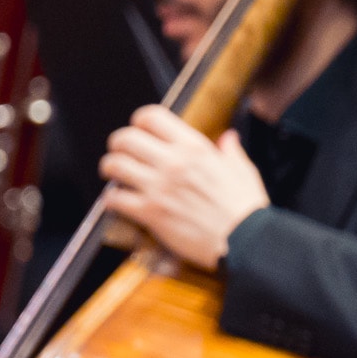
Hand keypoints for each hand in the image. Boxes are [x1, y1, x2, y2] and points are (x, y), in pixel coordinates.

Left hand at [99, 106, 268, 268]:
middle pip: (125, 139)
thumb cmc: (246, 208)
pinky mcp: (151, 213)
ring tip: (113, 174)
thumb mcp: (243, 170)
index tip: (140, 130)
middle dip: (118, 144)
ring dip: (110, 168)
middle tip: (120, 152)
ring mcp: (159, 188)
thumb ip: (230, 151)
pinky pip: (116, 199)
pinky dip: (112, 199)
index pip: (152, 117)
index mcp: (194, 147)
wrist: (246, 240)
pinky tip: (118, 201)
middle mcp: (172, 162)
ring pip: (114, 165)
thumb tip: (228, 139)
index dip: (140, 122)